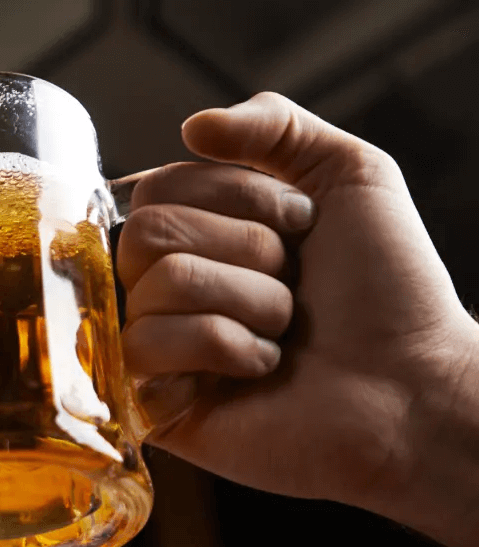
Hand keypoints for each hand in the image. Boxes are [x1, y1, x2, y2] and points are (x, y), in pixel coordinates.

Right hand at [118, 92, 478, 546]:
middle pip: (147, 231)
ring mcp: (156, 348)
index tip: (300, 221)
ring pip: (160, 284)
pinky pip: (147, 346)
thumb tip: (192, 126)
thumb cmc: (390, 292)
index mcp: (199, 236)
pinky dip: (224, 347)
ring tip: (284, 332)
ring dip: (249, 301)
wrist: (417, 386)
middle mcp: (166, 288)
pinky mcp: (152, 403)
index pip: (156, 186)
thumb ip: (274, 124)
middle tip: (293, 282)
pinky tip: (260, 369)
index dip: (234, 194)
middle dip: (245, 249)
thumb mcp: (350, 173)